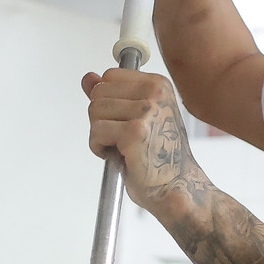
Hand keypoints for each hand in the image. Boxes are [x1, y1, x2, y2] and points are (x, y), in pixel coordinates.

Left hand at [83, 67, 207, 218]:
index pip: (109, 76)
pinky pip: (96, 132)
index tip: (124, 120)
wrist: (176, 187)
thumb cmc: (159, 158)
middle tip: (122, 138)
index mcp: (159, 84)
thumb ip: (111, 95)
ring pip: (95, 112)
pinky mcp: (134, 132)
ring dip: (101, 135)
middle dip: (102, 119)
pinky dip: (99, 148)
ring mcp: (146, 112)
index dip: (108, 101)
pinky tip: (119, 155)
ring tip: (122, 147)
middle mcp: (155, 93)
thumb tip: (88, 79)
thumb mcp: (135, 117)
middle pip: (99, 93)